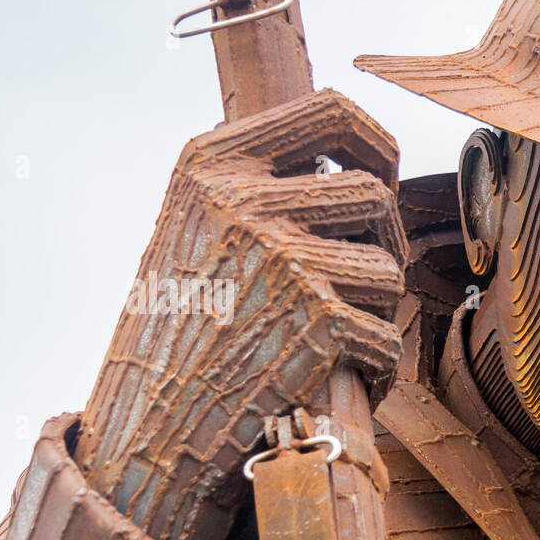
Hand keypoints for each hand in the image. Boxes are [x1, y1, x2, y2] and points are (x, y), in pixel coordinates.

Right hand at [75, 90, 406, 539]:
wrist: (151, 428)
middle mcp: (244, 201)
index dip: (377, 143)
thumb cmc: (185, 329)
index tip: (386, 172)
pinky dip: (374, 370)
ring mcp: (284, 260)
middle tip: (360, 281)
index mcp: (212, 162)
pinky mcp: (319, 322)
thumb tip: (369, 166)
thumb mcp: (198, 226)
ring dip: (374, 312)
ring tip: (329, 338)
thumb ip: (263, 184)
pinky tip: (338, 382)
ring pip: (388, 272)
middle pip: (375, 196)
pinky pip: (387, 339)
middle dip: (383, 242)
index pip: (331, 111)